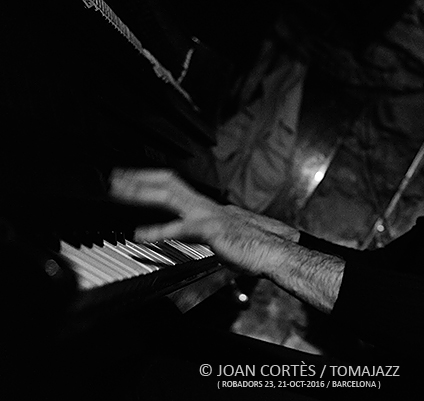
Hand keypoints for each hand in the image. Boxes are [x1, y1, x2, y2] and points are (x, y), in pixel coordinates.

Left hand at [109, 169, 299, 275]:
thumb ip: (210, 236)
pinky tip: (139, 234)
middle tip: (113, 177)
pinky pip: (182, 228)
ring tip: (116, 192)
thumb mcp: (227, 239)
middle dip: (139, 178)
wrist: (277, 252)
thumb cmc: (257, 248)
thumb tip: (201, 237)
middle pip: (168, 183)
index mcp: (211, 207)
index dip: (153, 180)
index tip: (132, 179)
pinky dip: (158, 230)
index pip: (177, 187)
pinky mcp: (213, 230)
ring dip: (140, 193)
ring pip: (170, 196)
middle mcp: (208, 205)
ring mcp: (210, 215)